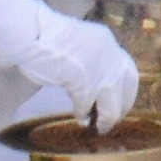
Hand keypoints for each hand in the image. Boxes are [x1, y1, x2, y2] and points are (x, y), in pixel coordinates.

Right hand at [14, 9, 142, 129]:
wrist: (32, 32)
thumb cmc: (47, 37)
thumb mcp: (79, 46)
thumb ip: (91, 61)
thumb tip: (94, 88)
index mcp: (107, 41)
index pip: (127, 69)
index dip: (125, 89)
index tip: (120, 101)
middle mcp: (110, 54)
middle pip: (127, 88)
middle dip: (122, 107)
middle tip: (112, 120)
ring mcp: (99, 69)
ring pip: (111, 103)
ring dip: (106, 118)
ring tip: (99, 127)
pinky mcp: (83, 82)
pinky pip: (87, 104)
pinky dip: (83, 113)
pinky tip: (80, 118)